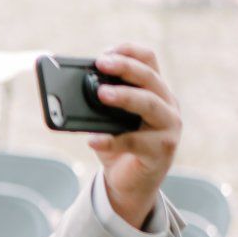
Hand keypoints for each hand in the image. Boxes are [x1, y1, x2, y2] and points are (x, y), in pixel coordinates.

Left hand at [86, 44, 181, 227]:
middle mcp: (168, 106)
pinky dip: (111, 141)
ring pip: (150, 105)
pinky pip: (135, 143)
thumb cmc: (119, 146)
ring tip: (102, 94)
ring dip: (125, 96)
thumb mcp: (108, 120)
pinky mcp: (161, 152)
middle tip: (101, 63)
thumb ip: (100, 104)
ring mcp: (169, 128)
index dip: (129, 52)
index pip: (150, 61)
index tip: (106, 52)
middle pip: (151, 79)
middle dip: (125, 68)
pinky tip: (92, 140)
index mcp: (156, 91)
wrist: (129, 185)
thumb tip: (69, 89)